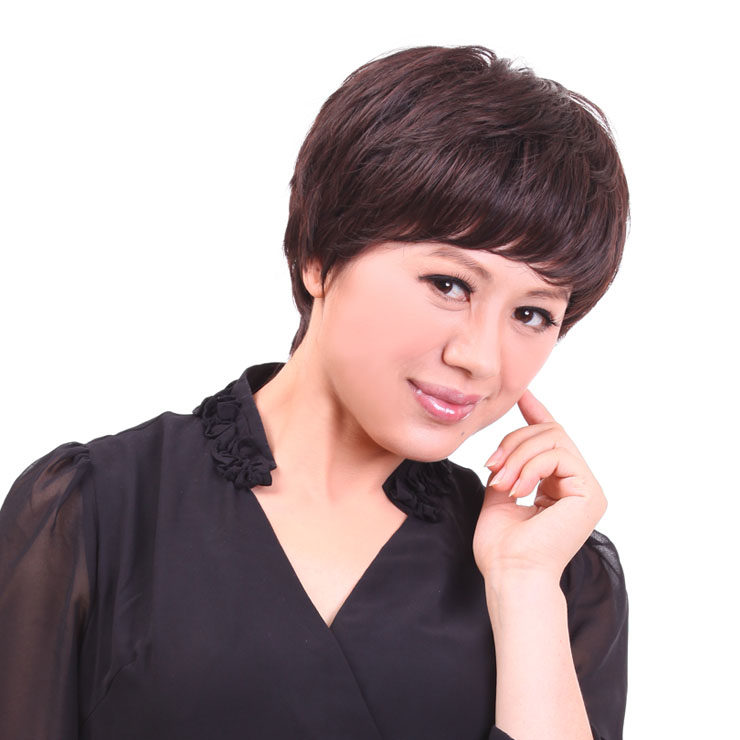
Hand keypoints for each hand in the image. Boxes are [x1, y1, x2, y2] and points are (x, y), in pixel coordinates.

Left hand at [472, 389, 607, 583]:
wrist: (510, 575)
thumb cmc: (502, 547)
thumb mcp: (500, 494)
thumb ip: (510, 466)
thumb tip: (507, 445)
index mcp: (559, 487)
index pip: (552, 440)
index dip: (536, 412)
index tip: (521, 394)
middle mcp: (578, 486)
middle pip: (549, 432)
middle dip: (514, 442)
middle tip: (492, 466)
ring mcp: (588, 490)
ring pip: (553, 439)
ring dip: (518, 456)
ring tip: (501, 482)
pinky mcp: (591, 493)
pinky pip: (558, 455)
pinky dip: (530, 466)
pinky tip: (516, 489)